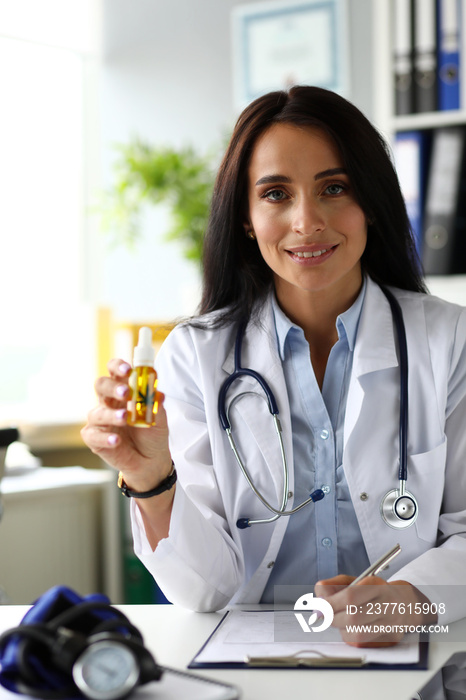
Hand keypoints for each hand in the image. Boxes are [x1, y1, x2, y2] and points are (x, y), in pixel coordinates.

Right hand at [81, 359, 172, 491]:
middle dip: (112, 387)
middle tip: (126, 393)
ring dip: (111, 415)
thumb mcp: (159, 416)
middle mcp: (109, 403)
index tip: (128, 370)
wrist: (151, 461)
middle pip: (101, 386)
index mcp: (123, 391)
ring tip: (125, 419)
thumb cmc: (152, 433)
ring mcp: (100, 421)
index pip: (115, 372)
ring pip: (97, 412)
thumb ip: (155, 402)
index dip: (118, 367)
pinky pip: (93, 435)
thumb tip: (156, 390)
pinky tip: (116, 441)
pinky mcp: (94, 439)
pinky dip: (105, 438)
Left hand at [314, 575, 435, 647]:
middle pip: (352, 618)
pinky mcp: (390, 639)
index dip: (330, 603)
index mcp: (377, 586)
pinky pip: (362, 643)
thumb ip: (334, 586)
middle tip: (325, 614)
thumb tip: (318, 602)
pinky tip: (352, 628)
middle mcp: (386, 606)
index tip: (319, 606)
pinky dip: (350, 636)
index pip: (350, 597)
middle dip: (332, 617)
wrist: (406, 604)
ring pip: (356, 634)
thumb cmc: (376, 591)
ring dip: (341, 628)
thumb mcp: (356, 579)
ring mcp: (390, 624)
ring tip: (341, 619)